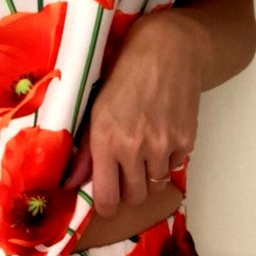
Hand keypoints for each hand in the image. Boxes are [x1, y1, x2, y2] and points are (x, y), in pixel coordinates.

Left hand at [60, 10, 204, 216]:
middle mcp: (135, 148)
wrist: (168, 50)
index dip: (106, 205)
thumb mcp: (95, 109)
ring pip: (155, 185)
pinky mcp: (186, 140)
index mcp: (105, 140)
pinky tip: (162, 133)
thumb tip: (70, 183)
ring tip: (144, 149)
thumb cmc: (123, 74)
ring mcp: (163, 146)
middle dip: (128, 191)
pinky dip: (169, 158)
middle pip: (135, 198)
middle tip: (126, 172)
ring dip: (149, 174)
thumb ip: (85, 151)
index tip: (107, 198)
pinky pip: (175, 166)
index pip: (107, 198)